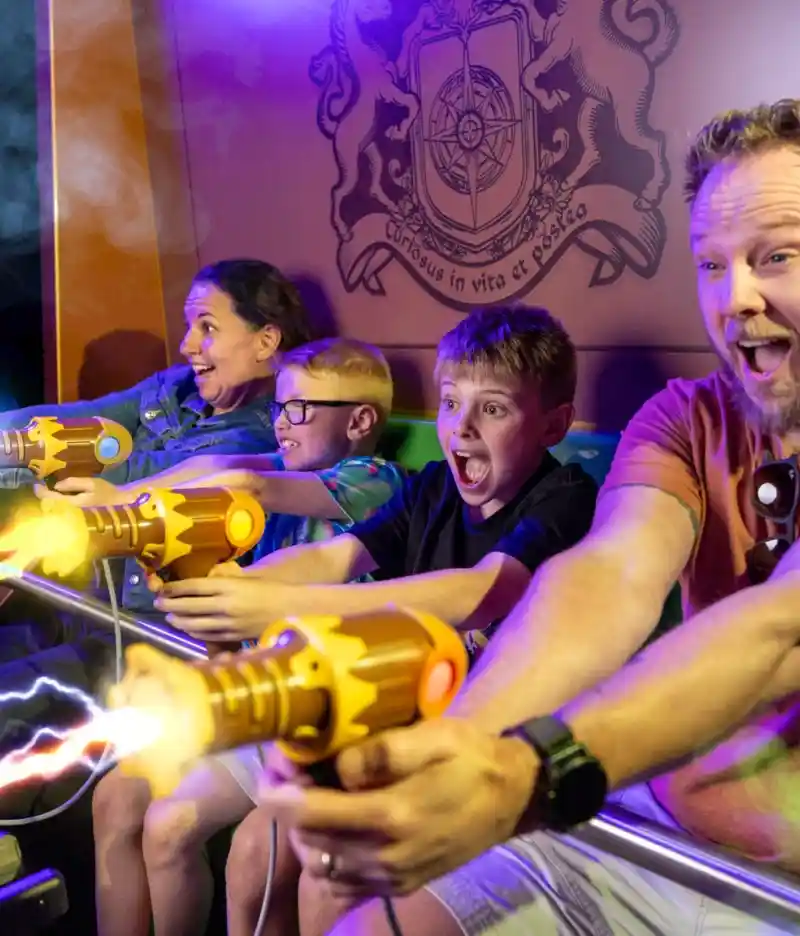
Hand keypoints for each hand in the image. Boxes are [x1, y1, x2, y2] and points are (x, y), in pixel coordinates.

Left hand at [34, 476, 124, 506]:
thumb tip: (57, 485)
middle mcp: (70, 511)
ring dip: (51, 497)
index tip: (36, 483)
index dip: (41, 492)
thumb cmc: (106, 492)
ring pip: (55, 506)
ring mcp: (73, 513)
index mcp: (72, 504)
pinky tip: (61, 493)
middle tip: (42, 484)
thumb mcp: (91, 483)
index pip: (50, 500)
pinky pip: (61, 506)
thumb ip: (74, 483)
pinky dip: (58, 499)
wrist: (120, 503)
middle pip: (50, 504)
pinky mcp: (76, 512)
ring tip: (50, 487)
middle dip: (45, 494)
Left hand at [154, 572, 281, 641]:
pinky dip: (195, 633)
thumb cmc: (271, 590)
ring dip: (179, 621)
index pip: (194, 586)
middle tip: (158, 604)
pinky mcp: (234, 637)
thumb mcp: (247, 579)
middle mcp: (226, 604)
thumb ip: (225, 581)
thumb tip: (204, 581)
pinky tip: (189, 630)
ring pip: (195, 624)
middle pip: (190, 606)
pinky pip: (208, 635)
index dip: (175, 588)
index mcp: (229, 586)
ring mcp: (229, 623)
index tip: (162, 589)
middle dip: (170, 606)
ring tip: (170, 618)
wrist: (292, 609)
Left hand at [259, 718, 538, 897]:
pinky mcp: (400, 885)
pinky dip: (327, 858)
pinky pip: (343, 883)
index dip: (279, 792)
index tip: (272, 767)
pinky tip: (335, 827)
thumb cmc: (470, 756)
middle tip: (287, 775)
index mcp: (392, 815)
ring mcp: (393, 876)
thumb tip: (337, 767)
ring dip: (305, 834)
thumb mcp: (431, 736)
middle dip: (287, 808)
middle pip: (309, 841)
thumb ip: (380, 750)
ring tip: (310, 798)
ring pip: (321, 866)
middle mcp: (386, 855)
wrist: (514, 797)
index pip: (310, 814)